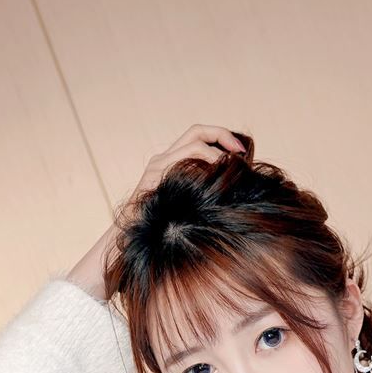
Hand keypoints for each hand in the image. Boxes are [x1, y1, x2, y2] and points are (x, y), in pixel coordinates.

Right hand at [67, 126, 252, 299]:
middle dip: (223, 135)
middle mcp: (162, 159)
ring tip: (232, 167)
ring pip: (193, 144)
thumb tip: (237, 185)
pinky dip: (205, 165)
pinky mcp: (153, 178)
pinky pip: (183, 162)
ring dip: (217, 153)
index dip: (222, 137)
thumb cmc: (160, 228)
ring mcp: (157, 167)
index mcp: (170, 161)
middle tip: (242, 152)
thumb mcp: (186, 203)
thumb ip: (202, 189)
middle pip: (196, 131)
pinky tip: (216, 180)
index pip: (199, 136)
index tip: (243, 152)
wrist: (129, 241)